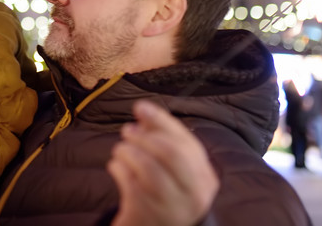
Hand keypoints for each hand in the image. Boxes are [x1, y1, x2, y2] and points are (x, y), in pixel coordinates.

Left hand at [107, 100, 218, 225]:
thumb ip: (161, 138)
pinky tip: (116, 166)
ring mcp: (171, 207)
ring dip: (128, 151)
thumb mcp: (171, 167)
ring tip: (121, 150)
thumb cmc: (163, 192)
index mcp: (205, 178)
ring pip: (148, 167)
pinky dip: (117, 167)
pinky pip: (128, 181)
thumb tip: (142, 109)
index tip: (139, 107)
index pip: (187, 142)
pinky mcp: (146, 214)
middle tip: (126, 131)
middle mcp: (194, 194)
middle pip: (171, 153)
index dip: (161, 120)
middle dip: (144, 136)